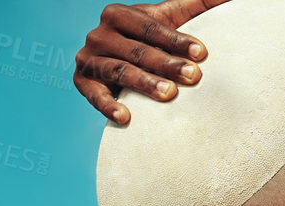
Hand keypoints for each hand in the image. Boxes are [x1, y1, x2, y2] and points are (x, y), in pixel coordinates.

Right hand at [73, 2, 225, 124]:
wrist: (117, 63)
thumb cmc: (152, 41)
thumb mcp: (169, 19)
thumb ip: (195, 4)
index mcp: (119, 14)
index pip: (150, 27)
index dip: (176, 39)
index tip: (201, 53)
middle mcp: (100, 33)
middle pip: (137, 50)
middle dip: (166, 64)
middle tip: (193, 76)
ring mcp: (89, 57)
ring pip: (120, 71)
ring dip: (144, 83)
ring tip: (169, 95)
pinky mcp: (82, 81)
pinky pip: (94, 94)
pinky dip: (108, 105)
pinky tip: (125, 116)